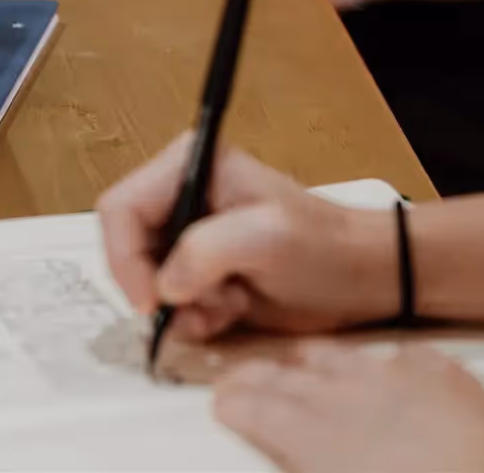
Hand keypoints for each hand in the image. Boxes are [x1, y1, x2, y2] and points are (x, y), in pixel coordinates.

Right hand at [96, 132, 398, 340]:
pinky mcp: (197, 270)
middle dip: (157, 287)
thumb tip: (165, 286)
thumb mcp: (267, 238)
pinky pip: (167, 302)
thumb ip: (204, 251)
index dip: (125, 257)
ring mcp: (187, 235)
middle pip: (126, 248)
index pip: (120, 209)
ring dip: (180, 306)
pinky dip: (193, 318)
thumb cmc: (325, 247)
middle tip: (194, 308)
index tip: (151, 300)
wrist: (363, 279)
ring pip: (146, 280)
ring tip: (227, 305)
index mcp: (189, 165)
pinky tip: (231, 310)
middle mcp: (180, 195)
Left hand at [214, 341, 483, 472]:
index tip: (348, 378)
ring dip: (254, 383)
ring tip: (231, 386)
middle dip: (296, 368)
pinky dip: (233, 407)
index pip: (392, 358)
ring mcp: (336, 401)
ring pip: (281, 379)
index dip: (359, 370)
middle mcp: (377, 378)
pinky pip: (253, 412)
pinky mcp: (301, 435)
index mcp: (435, 374)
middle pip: (323, 360)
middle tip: (273, 374)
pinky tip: (222, 406)